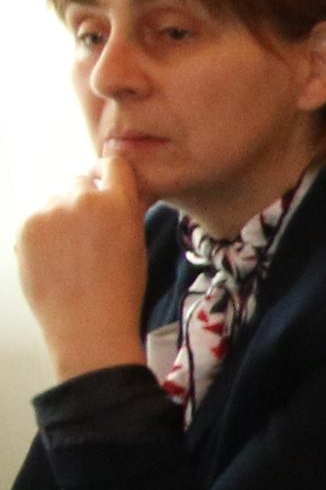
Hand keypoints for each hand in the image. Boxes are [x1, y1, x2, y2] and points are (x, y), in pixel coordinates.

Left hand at [16, 155, 157, 379]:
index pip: (112, 164)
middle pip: (79, 181)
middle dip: (85, 200)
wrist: (88, 325)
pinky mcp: (24, 227)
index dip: (111, 178)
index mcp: (117, 202)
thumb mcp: (137, 242)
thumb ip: (127, 210)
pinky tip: (56, 258)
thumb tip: (119, 191)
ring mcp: (48, 212)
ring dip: (61, 216)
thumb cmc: (121, 290)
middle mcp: (80, 199)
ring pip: (55, 201)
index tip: (109, 191)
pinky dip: (43, 233)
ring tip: (70, 252)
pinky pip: (36, 218)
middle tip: (90, 233)